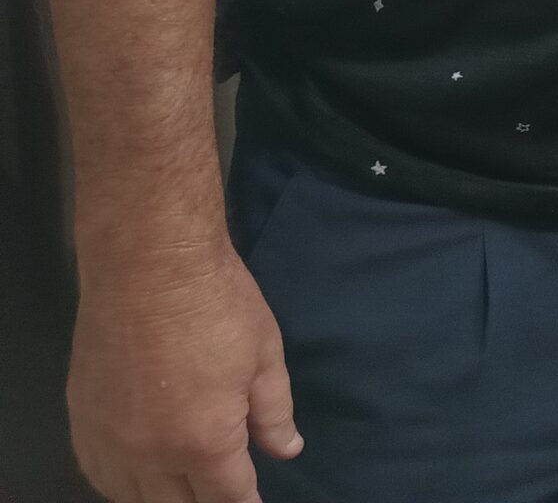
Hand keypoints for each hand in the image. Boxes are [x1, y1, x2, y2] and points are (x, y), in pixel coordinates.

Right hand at [67, 243, 300, 502]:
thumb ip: (274, 412)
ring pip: (132, 498)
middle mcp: (152, 453)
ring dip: (161, 498)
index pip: (228, 496)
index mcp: (205, 441)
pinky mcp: (83, 422)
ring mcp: (110, 441)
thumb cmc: (219, 305)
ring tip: (184, 488)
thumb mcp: (264, 355)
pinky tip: (137, 476)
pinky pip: (98, 475)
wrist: (148, 267)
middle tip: (221, 492)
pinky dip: (120, 483)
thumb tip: (287, 450)